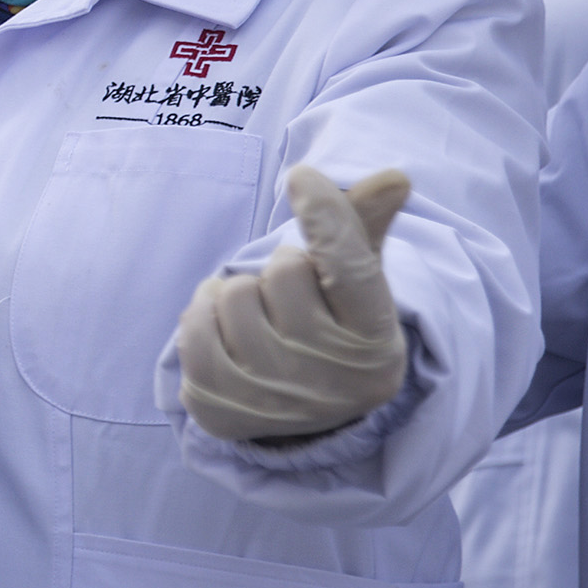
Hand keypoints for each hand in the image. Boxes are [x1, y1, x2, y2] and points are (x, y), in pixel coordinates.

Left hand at [176, 167, 412, 442]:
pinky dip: (203, 317)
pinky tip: (225, 336)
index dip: (325, 216)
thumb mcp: (357, 284)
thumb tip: (394, 177)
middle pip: (282, 271)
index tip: (302, 176)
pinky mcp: (222, 411)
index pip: (349, 266)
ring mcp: (276, 399)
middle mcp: (332, 377)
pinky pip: (193, 329)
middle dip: (279, 273)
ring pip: (233, 295)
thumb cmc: (330, 327)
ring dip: (236, 294)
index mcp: (375, 338)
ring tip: (259, 319)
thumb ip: (361, 228)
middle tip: (291, 302)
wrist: (300, 411)